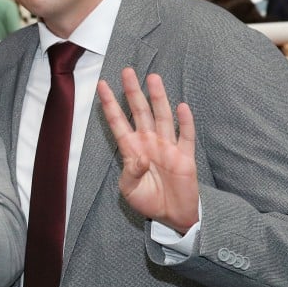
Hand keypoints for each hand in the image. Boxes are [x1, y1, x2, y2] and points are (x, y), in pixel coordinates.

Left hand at [96, 68, 198, 233]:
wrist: (172, 215)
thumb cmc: (148, 199)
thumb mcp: (130, 190)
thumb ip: (131, 173)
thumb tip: (140, 157)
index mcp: (132, 149)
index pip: (118, 122)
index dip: (110, 104)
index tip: (102, 85)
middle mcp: (149, 142)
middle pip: (140, 112)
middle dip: (133, 92)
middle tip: (127, 71)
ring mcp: (167, 147)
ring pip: (162, 117)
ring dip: (158, 99)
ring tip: (153, 79)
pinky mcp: (185, 156)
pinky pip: (186, 136)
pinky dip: (185, 122)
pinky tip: (181, 107)